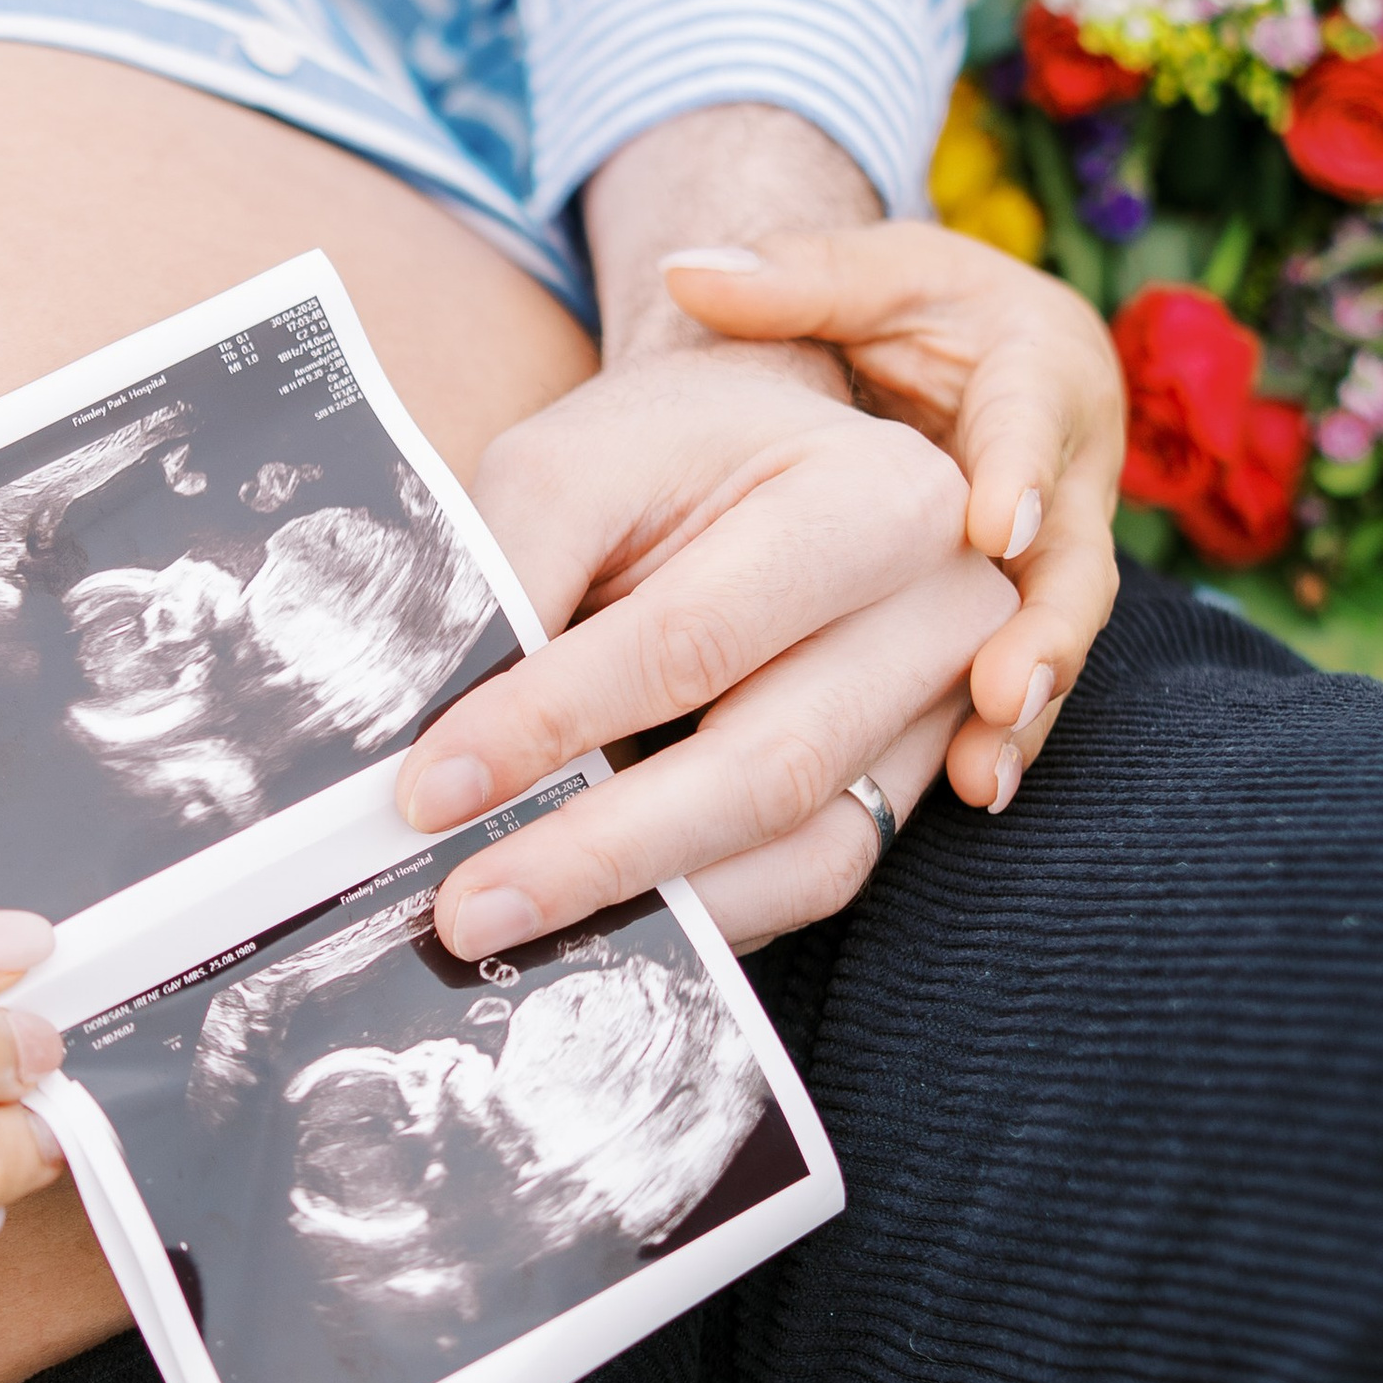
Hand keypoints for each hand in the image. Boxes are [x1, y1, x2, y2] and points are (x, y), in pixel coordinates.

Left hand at [397, 220, 1120, 954]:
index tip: (433, 788)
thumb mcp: (571, 466)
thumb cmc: (668, 452)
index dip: (555, 721)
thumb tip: (445, 750)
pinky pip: (812, 881)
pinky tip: (601, 927)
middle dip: (602, 853)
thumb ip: (510, 577)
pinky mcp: (916, 782)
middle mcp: (943, 610)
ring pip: (805, 853)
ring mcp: (948, 712)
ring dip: (654, 912)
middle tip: (466, 908)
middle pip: (768, 768)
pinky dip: (704, 916)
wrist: (766, 449)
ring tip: (514, 934)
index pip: (694, 638)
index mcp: (876, 496)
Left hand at [661, 222, 1123, 810]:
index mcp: (1039, 373)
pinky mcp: (1019, 618)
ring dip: (1024, 712)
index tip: (990, 522)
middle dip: (1043, 631)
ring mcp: (1051, 561)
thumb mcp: (872, 277)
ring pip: (1051, 641)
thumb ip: (797, 276)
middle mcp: (1064, 478)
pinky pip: (1015, 684)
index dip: (1019, 471)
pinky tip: (965, 792)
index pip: (1034, 419)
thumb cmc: (918, 312)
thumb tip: (688, 268)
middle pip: (1069, 561)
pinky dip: (993, 740)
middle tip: (1004, 686)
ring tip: (983, 773)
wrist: (971, 362)